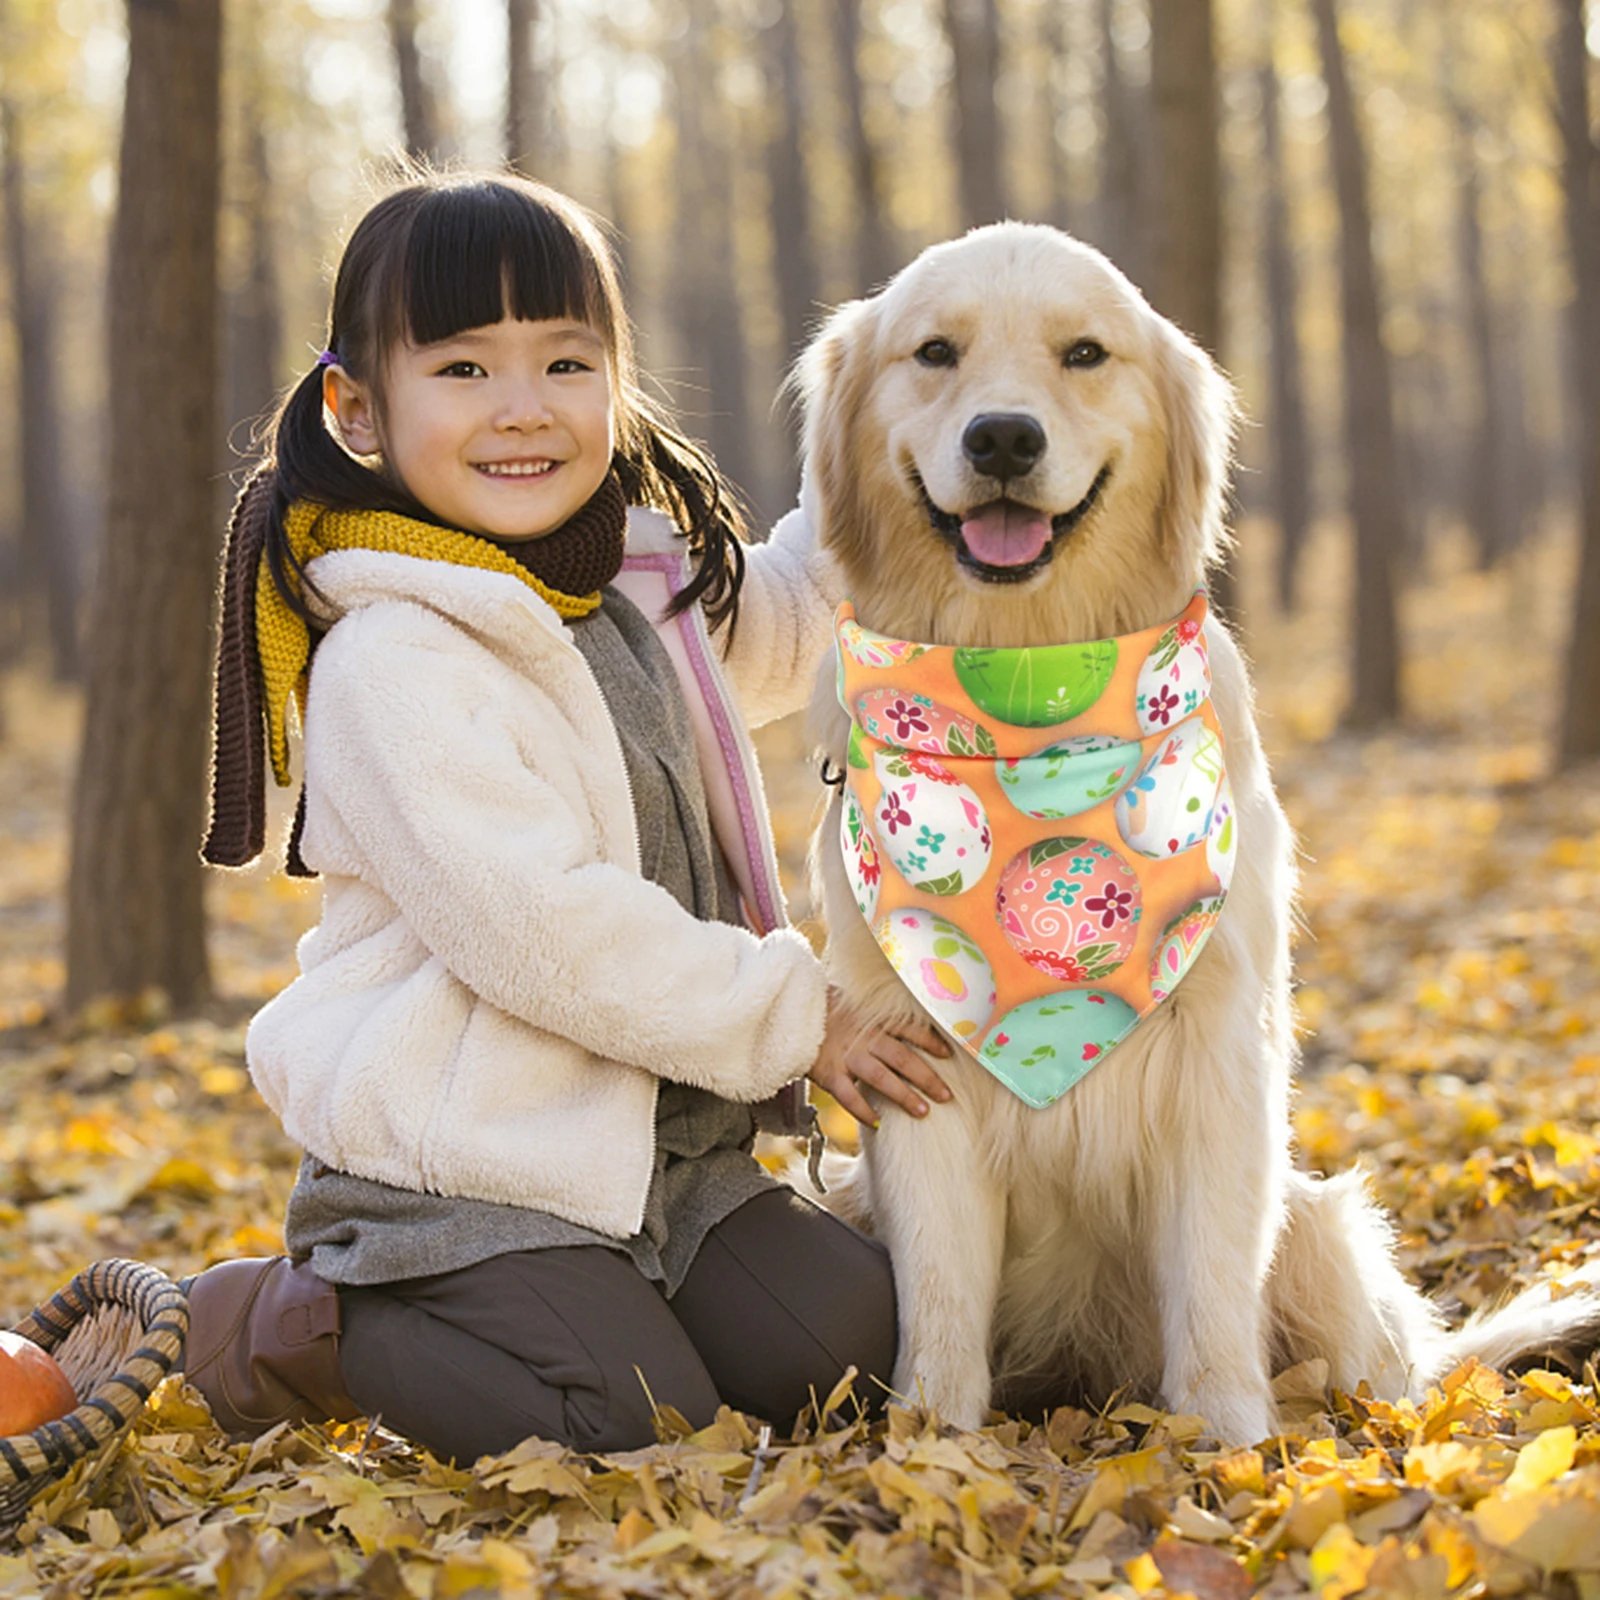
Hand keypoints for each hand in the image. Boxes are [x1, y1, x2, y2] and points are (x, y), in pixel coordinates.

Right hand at [808, 989, 953, 1127]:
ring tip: (924, 1111)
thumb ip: (878, 1017)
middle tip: (947, 1095)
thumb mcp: (856, 1005)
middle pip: (902, 1058)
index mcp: (873, 1020)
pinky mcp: (829, 1073)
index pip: (909, 1029)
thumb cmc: (827, 1010)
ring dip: (904, 1095)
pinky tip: (878, 1123)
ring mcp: (847, 1056)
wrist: (791, 1015)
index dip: (931, 1042)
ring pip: (881, 1078)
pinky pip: (850, 1096)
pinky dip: (864, 1111)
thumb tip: (909, 1024)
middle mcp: (864, 1037)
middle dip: (927, 1077)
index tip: (950, 1054)